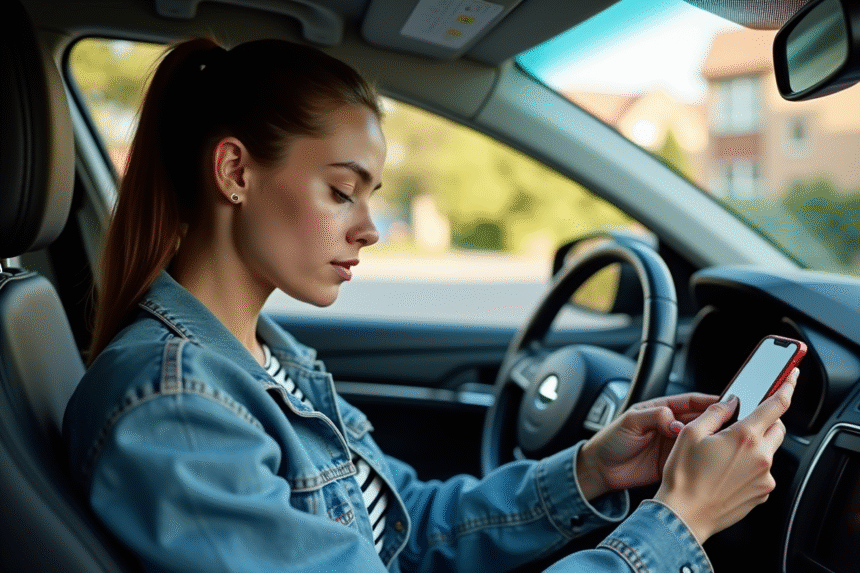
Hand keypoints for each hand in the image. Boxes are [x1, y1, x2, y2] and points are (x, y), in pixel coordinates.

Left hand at [577, 392, 717, 500]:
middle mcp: (669, 426)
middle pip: (699, 421)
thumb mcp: (630, 421)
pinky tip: (713, 460)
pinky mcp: (673, 464)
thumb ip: (654, 416)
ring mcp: (672, 445)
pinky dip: (703, 459)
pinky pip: (692, 459)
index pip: (689, 402)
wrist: (601, 470)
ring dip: (712, 440)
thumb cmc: (610, 441)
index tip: (726, 402)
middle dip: (716, 421)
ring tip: (726, 442)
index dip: (708, 401)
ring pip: (699, 440)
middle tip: (732, 424)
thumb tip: (675, 420)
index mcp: (660, 410)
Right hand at [654, 368, 797, 543]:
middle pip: (778, 427)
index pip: (776, 404)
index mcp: (745, 437)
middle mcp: (761, 456)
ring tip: (725, 455)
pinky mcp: (762, 493)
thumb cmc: (683, 477)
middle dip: (764, 421)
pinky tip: (727, 471)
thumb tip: (730, 402)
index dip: (786, 386)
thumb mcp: (690, 434)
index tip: (791, 378)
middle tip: (740, 425)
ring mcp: (764, 478)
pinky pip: (763, 471)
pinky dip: (752, 466)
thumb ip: (715, 412)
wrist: (684, 515)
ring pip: (770, 450)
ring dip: (756, 445)